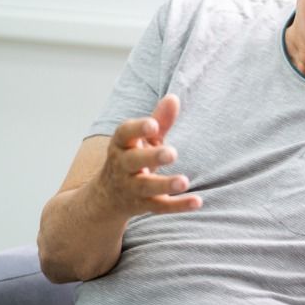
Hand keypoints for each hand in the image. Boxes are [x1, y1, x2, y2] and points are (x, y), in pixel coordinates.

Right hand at [92, 94, 201, 218]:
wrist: (106, 197)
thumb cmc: (132, 158)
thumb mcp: (143, 139)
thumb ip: (159, 120)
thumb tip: (174, 98)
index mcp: (121, 144)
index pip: (124, 133)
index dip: (138, 128)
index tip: (153, 124)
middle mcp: (122, 166)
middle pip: (133, 161)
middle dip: (151, 157)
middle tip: (172, 153)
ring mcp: (131, 187)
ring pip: (146, 187)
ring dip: (165, 184)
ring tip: (184, 181)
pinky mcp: (142, 205)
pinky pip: (160, 206)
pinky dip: (178, 205)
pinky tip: (197, 201)